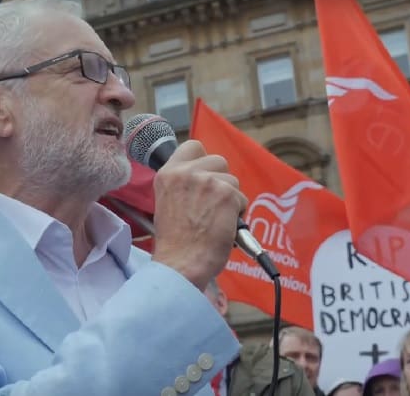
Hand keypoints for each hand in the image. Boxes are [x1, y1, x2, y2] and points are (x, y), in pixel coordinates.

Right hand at [151, 140, 246, 290]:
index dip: (203, 161)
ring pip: (233, 181)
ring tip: (214, 220)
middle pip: (219, 160)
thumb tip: (204, 178)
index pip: (193, 146)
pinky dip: (237, 214)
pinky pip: (242, 199)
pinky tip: (223, 227)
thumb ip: (183, 184)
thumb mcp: (167, 202)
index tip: (203, 177)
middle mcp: (186, 173)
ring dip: (230, 199)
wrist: (180, 263)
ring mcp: (207, 182)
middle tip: (210, 205)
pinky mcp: (226, 195)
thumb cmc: (175, 242)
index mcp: (167, 174)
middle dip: (221, 181)